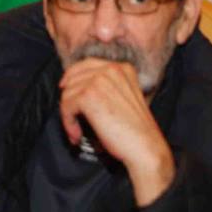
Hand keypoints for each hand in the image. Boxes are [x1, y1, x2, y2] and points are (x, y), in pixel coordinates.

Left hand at [59, 58, 174, 205]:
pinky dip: (68, 123)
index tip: (66, 88)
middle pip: (74, 78)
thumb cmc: (137, 131)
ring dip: (68, 115)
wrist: (145, 147)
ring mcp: (99, 81)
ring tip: (76, 131)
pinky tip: (77, 134)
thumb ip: (108, 88)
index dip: (72, 77)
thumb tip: (80, 89)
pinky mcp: (89, 96)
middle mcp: (111, 70)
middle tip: (72, 117)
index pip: (87, 64)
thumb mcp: (125, 98)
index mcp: (122, 69)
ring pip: (68, 93)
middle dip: (69, 99)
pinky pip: (66, 106)